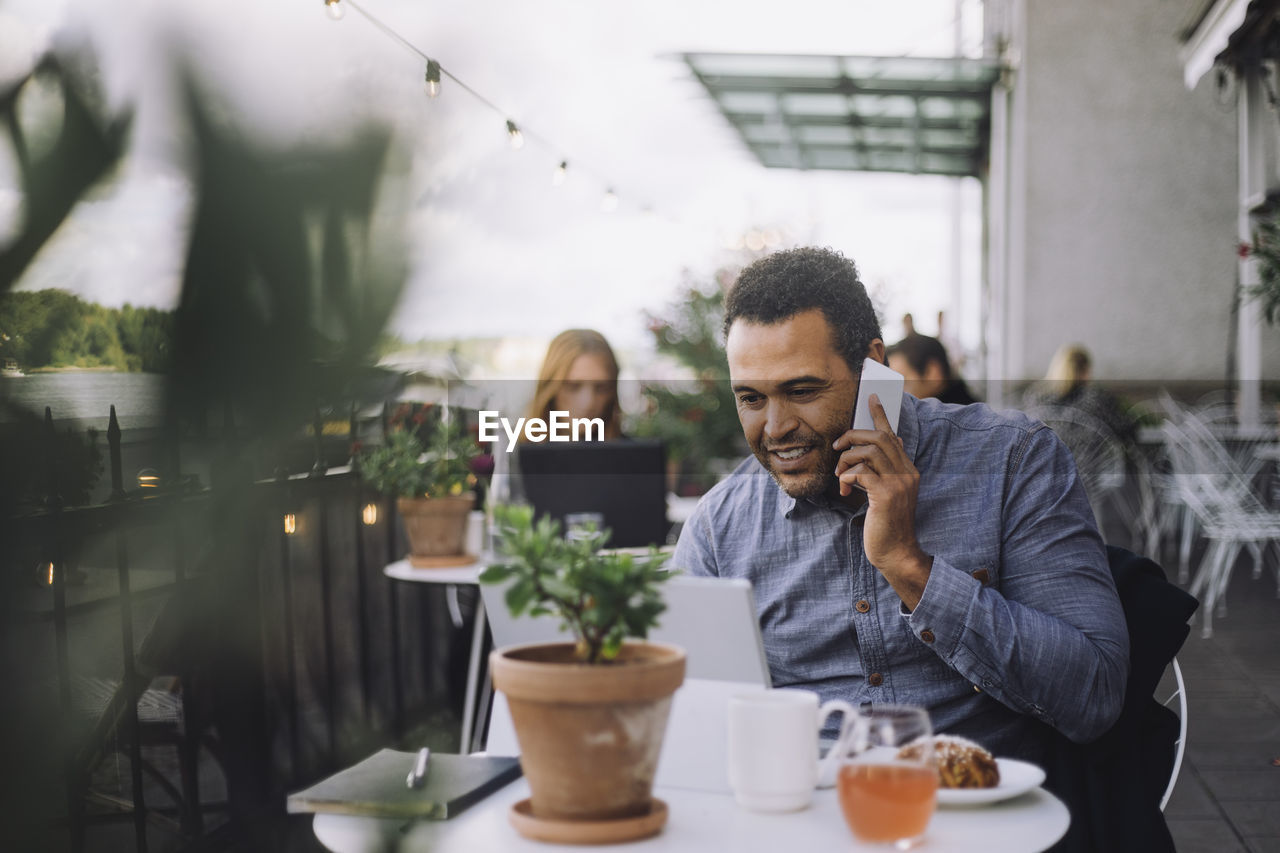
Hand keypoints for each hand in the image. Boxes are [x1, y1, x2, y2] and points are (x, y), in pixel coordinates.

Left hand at [832, 394, 931, 606]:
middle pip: (878, 438)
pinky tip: (845, 490)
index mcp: (908, 470)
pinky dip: (847, 477)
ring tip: (839, 475)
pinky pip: (860, 472)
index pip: (893, 435)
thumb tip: (889, 447)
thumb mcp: (887, 494)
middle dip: (853, 437)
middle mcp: (906, 473)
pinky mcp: (885, 494)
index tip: (872, 397)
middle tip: (837, 446)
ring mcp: (898, 483)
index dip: (880, 415)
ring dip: (846, 459)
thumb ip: (885, 472)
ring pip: (868, 452)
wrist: (896, 552)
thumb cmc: (886, 524)